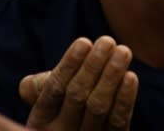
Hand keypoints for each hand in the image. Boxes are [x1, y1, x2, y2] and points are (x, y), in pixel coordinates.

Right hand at [18, 36, 138, 129]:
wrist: (79, 130)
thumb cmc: (61, 105)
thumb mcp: (44, 97)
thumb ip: (38, 87)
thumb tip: (33, 84)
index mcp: (41, 119)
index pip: (54, 88)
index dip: (69, 64)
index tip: (84, 42)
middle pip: (77, 96)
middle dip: (93, 65)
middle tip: (107, 41)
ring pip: (98, 107)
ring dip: (111, 76)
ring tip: (123, 51)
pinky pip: (117, 122)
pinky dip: (124, 99)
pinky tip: (130, 77)